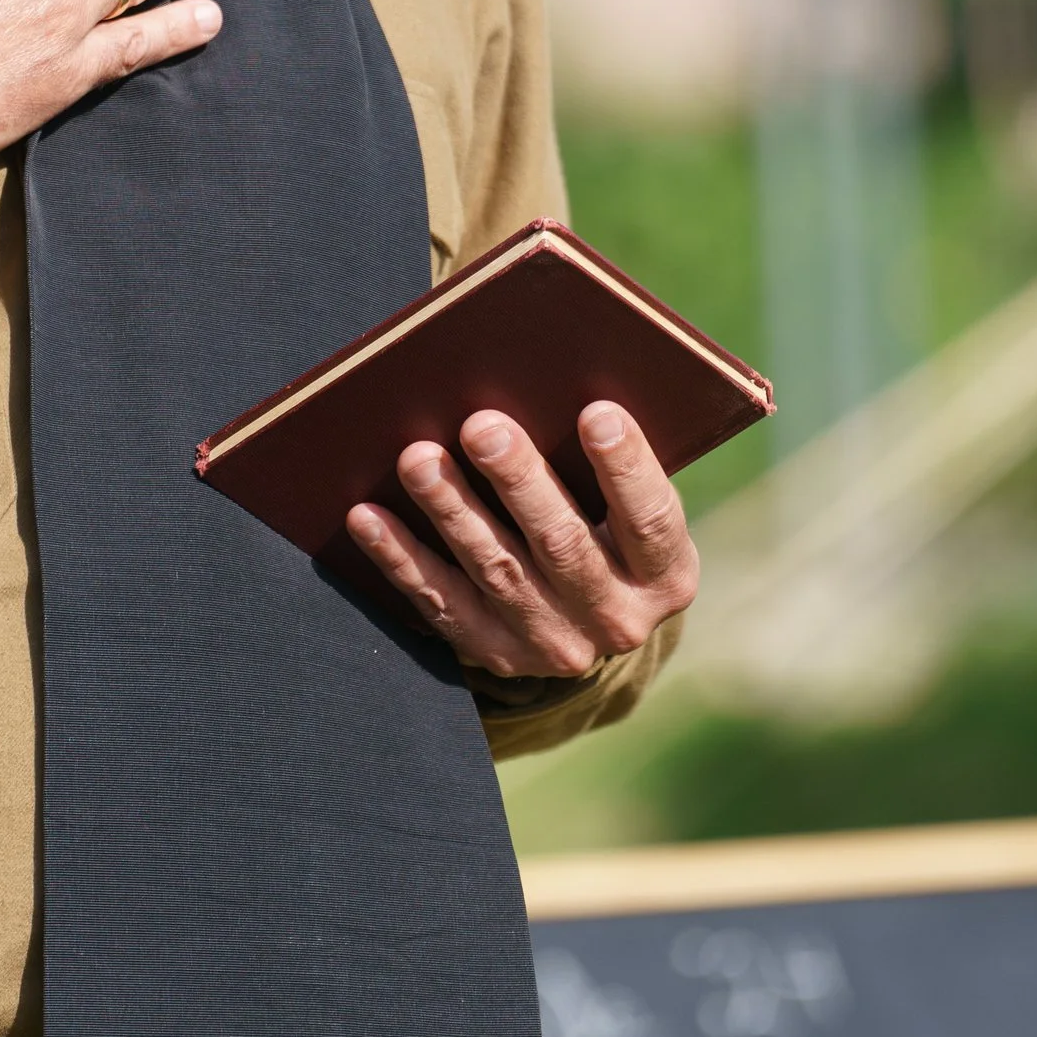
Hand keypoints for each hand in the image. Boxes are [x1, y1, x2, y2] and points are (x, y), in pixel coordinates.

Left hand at [345, 401, 698, 681]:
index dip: (624, 467)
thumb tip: (551, 381)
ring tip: (417, 458)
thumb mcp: (630, 505)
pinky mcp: (495, 655)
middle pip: (563, 544)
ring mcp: (552, 645)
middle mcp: (616, 619)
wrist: (587, 618)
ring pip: (495, 570)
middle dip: (519, 482)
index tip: (596, 412)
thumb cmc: (610, 525)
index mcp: (667, 574)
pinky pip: (440, 602)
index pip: (650, 519)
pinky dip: (402, 558)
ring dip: (452, 510)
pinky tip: (369, 516)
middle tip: (481, 425)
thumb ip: (607, 463)